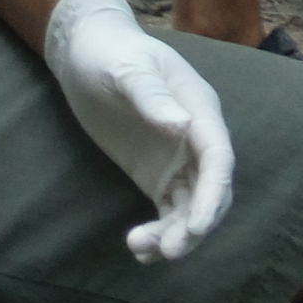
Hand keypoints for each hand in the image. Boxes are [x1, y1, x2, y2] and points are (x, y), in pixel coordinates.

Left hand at [44, 0, 234, 262]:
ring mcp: (178, 160)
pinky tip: (139, 247)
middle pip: (209, 191)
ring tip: (142, 248)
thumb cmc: (110, 53)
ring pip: (188, 207)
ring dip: (173, 233)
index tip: (196, 226)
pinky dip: (158, 231)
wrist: (85, 53)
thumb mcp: (127, 69)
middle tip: (168, 250)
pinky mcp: (157, 174)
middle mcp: (196, 140)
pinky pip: (166, 210)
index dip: (212, 195)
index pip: (217, 160)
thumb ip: (151, 95)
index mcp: (200, 110)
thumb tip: (182, 125)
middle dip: (194, 224)